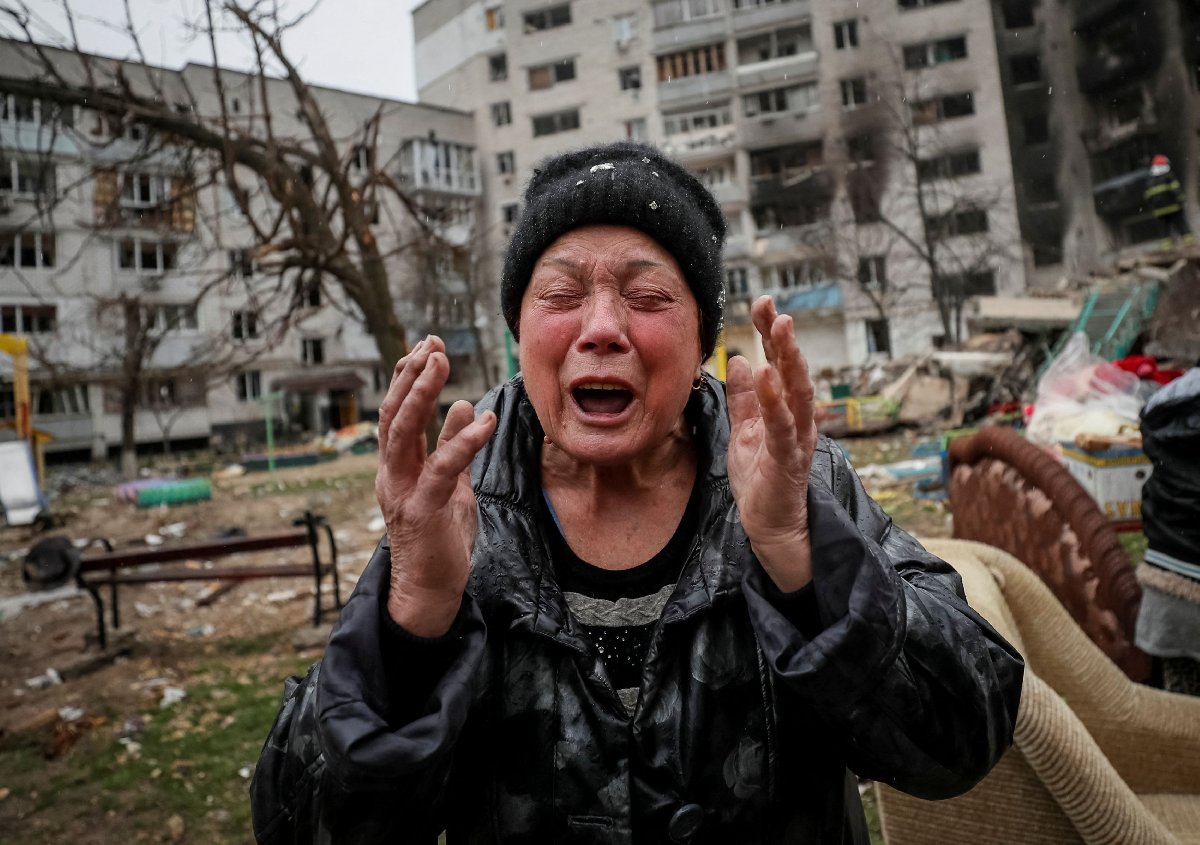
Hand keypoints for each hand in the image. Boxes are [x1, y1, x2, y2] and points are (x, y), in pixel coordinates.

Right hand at [375, 335, 496, 635]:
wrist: (430, 589)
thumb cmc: (440, 537)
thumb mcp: (451, 483)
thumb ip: (452, 445)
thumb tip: (462, 405)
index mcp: (397, 465)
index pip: (395, 412)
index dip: (408, 377)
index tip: (427, 346)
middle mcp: (392, 473)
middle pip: (391, 414)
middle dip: (410, 375)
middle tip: (431, 344)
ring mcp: (403, 491)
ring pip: (402, 433)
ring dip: (420, 394)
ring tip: (440, 364)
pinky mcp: (424, 510)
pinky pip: (442, 468)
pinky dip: (463, 441)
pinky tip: (485, 421)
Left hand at [726, 296, 817, 591]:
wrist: (770, 525)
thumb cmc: (760, 478)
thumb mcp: (745, 430)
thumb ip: (744, 398)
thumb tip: (738, 359)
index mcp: (785, 409)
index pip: (780, 362)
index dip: (772, 333)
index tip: (763, 302)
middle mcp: (798, 418)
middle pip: (794, 370)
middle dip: (784, 337)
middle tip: (774, 307)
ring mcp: (796, 439)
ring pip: (798, 392)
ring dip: (789, 359)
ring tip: (780, 330)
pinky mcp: (787, 460)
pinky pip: (782, 427)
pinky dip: (775, 401)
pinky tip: (766, 376)